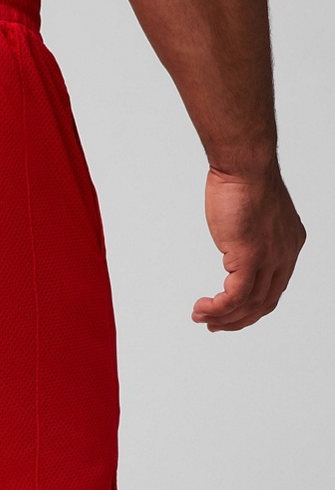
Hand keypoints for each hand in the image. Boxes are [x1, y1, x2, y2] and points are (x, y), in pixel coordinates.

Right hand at [192, 161, 305, 332]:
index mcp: (289, 244)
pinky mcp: (251, 257)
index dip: (251, 307)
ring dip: (222, 316)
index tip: (228, 312)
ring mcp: (270, 257)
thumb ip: (249, 235)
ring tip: (200, 316)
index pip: (274, 288)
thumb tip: (235, 246)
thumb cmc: (244, 180)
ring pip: (249, 304)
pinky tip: (202, 307)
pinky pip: (235, 297)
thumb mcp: (252, 214)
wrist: (245, 165)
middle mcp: (284, 254)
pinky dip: (218, 308)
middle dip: (237, 320)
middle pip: (264, 303)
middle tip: (213, 324)